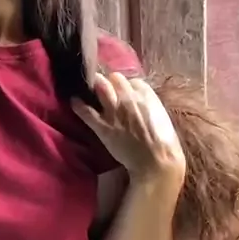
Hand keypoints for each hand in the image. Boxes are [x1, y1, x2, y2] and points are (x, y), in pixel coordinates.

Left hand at [71, 72, 185, 180]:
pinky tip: (74, 101)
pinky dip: (78, 105)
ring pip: (100, 87)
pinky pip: (86, 111)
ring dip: (95, 86)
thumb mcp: (160, 115)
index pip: (132, 81)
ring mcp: (114, 111)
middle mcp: (128, 98)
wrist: (156, 160)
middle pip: (114, 78)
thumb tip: (139, 101)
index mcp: (146, 95)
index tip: (124, 92)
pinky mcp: (103, 126)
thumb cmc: (164, 142)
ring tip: (89, 87)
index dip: (127, 86)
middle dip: (110, 82)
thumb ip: (148, 105)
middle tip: (105, 88)